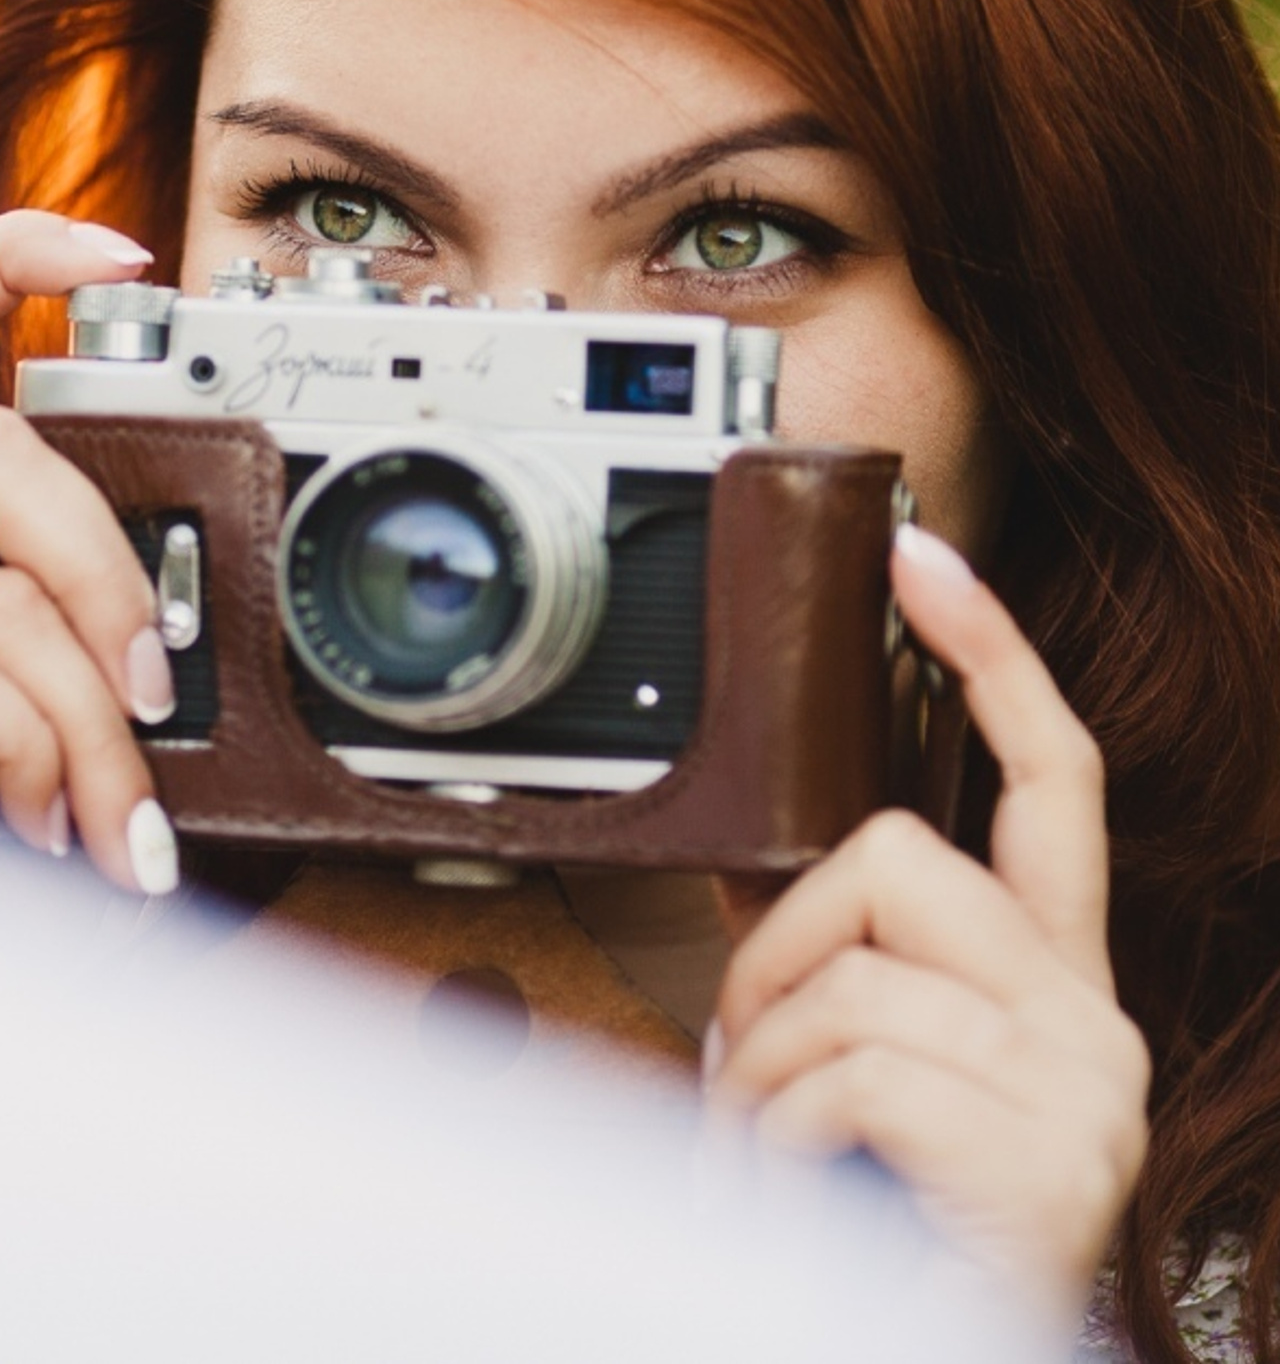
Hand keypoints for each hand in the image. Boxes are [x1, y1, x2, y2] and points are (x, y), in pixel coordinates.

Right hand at [0, 211, 182, 893]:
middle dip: (106, 569)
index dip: (12, 256)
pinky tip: (25, 831)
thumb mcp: (36, 698)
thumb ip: (69, 617)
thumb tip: (176, 613)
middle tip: (155, 685)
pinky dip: (31, 759)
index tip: (125, 256)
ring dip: (87, 718)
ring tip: (104, 820)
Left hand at [705, 524, 1151, 1326]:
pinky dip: (779, 1133)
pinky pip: (854, 1069)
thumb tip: (751, 854)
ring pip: (854, 969)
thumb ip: (825, 956)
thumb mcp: (848, 1061)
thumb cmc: (872, 1220)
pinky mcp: (1044, 1159)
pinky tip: (798, 1193)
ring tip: (764, 1155)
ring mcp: (1081, 1091)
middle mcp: (1090, 1023)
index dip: (989, 655)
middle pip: (897, 855)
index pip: (1049, 779)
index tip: (923, 557)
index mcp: (1045, 981)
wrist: (902, 1353)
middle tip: (750, 1059)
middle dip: (777, 945)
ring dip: (762, 1068)